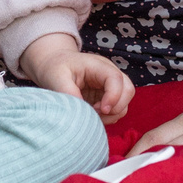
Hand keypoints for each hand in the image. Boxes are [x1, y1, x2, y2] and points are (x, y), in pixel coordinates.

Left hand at [17, 36, 133, 121]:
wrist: (54, 65)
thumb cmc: (56, 68)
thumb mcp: (56, 77)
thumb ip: (67, 91)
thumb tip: (81, 110)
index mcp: (98, 65)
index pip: (116, 79)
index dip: (113, 96)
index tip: (101, 110)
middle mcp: (109, 74)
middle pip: (128, 90)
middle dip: (116, 107)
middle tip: (95, 113)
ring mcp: (110, 86)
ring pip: (125, 103)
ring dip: (112, 114)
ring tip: (92, 115)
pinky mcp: (107, 97)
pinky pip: (117, 110)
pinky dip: (108, 117)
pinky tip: (93, 115)